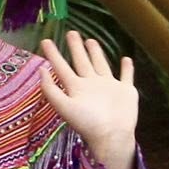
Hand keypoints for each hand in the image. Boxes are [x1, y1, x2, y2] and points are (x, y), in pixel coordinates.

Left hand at [39, 33, 138, 168]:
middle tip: (71, 32)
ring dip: (96, 53)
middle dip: (76, 47)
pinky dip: (127, 68)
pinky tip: (127, 59)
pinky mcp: (126, 91)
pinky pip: (127, 76)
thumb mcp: (64, 106)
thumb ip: (51, 89)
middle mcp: (91, 84)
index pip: (61, 67)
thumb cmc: (87, 123)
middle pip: (81, 61)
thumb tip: (40, 68)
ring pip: (101, 64)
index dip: (53, 54)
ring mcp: (109, 87)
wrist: (112, 136)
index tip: (45, 41)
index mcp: (76, 87)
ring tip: (91, 40)